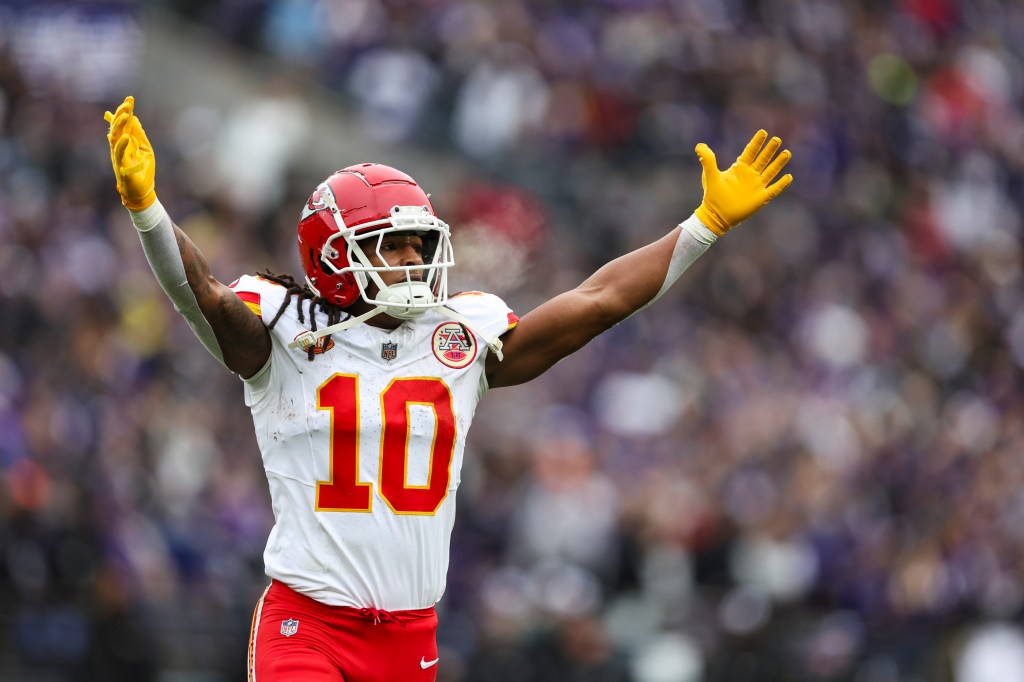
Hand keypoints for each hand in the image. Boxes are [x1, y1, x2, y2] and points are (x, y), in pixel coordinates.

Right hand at [104, 96, 156, 210]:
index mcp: (125, 142)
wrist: (143, 191)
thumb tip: (135, 118)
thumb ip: (139, 135)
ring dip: (119, 125)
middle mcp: (119, 147)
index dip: (126, 111)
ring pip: (114, 137)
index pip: (124, 123)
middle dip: (121, 114)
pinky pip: (119, 154)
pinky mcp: (121, 167)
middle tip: (128, 103)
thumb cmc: (143, 171)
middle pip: (117, 127)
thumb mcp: (145, 149)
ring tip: (126, 114)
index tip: (130, 98)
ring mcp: (118, 156)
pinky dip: (122, 145)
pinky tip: (126, 137)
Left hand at [693, 129, 792, 235]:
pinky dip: (781, 184)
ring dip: (779, 163)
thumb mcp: (710, 176)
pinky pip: (774, 190)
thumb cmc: (713, 195)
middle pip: (763, 159)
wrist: (716, 215)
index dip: (757, 142)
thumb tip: (699, 145)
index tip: (763, 132)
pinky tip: (789, 177)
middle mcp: (750, 175)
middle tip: (777, 139)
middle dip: (770, 150)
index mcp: (740, 168)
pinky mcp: (761, 198)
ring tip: (787, 153)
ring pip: (771, 172)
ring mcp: (757, 186)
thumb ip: (707, 160)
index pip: (750, 152)